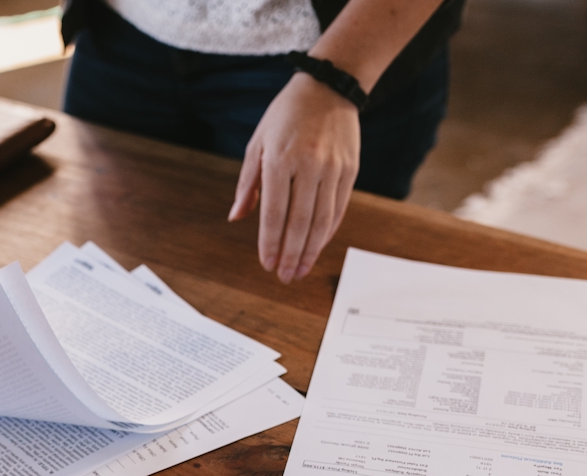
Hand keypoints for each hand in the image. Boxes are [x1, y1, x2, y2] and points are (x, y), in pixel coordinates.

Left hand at [229, 72, 360, 282]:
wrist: (329, 86)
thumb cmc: (285, 117)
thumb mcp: (257, 143)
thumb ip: (247, 183)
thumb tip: (236, 217)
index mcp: (280, 160)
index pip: (273, 212)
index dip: (270, 242)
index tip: (266, 263)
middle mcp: (309, 165)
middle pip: (299, 222)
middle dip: (290, 254)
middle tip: (283, 277)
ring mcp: (333, 168)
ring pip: (322, 220)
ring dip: (311, 250)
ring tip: (300, 270)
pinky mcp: (350, 170)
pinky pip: (338, 208)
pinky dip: (328, 232)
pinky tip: (317, 247)